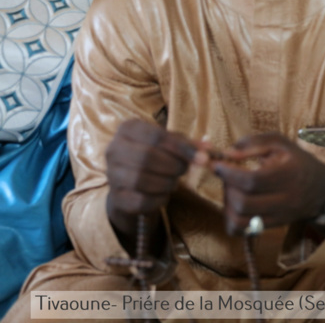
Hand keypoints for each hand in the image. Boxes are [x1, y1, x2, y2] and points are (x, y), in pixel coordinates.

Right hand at [105, 119, 197, 252]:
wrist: (132, 183)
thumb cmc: (155, 155)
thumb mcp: (171, 144)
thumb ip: (189, 145)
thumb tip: (208, 149)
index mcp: (128, 129)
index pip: (157, 136)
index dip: (182, 148)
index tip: (202, 158)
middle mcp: (113, 149)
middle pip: (147, 157)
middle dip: (174, 165)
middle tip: (185, 170)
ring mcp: (112, 174)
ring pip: (142, 180)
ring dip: (167, 182)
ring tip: (174, 180)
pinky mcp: (116, 197)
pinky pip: (141, 200)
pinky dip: (159, 198)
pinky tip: (164, 194)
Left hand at [213, 133, 324, 236]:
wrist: (321, 187)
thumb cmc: (296, 161)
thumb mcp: (280, 143)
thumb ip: (253, 143)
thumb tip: (227, 154)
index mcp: (288, 174)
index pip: (252, 180)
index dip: (230, 173)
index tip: (219, 165)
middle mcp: (285, 199)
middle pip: (244, 202)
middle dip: (228, 187)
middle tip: (227, 176)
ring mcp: (279, 216)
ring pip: (241, 221)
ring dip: (228, 205)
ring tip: (231, 190)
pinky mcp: (272, 226)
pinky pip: (243, 231)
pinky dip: (232, 220)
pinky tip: (235, 205)